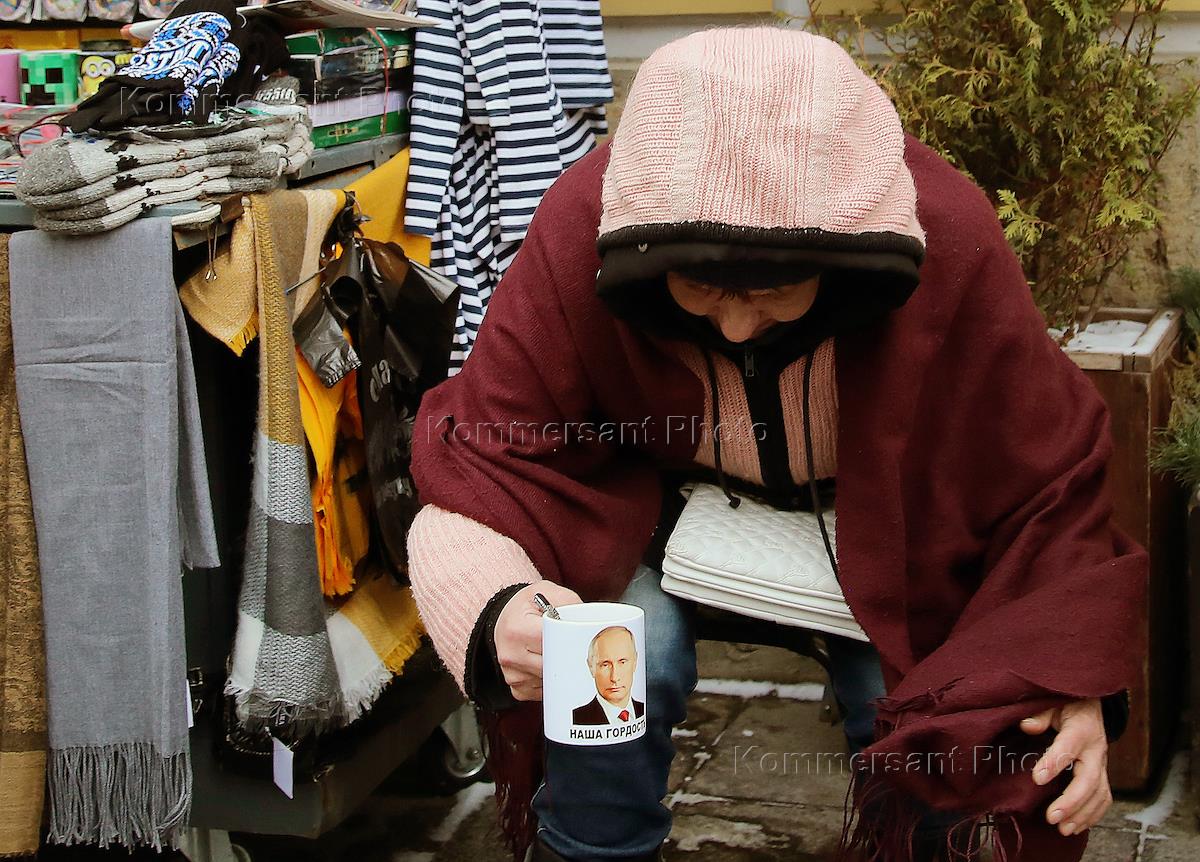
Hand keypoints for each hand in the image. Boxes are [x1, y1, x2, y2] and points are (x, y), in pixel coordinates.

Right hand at [493, 581, 582, 701]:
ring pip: (550, 681)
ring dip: (560, 671)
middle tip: (576, 648)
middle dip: (568, 659)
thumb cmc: (527, 605)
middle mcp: (510, 654)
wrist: (505, 616)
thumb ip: (569, 604)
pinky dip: (551, 682)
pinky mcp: (516, 687)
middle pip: (553, 666)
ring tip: (559, 653)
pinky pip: (542, 692)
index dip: (569, 642)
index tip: (580, 641)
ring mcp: (512, 674)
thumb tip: (590, 623)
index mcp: (517, 629)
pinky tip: (549, 665)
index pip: (552, 644)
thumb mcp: (547, 591)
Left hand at [1020, 699, 1110, 836]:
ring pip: (1099, 794)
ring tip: (1062, 829)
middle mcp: (1095, 750)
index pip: (1067, 748)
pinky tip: (1076, 826)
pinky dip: (1093, 815)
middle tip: (1051, 817)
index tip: (1037, 778)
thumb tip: (1026, 725)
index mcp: (1080, 729)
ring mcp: (1102, 765)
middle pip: (1088, 780)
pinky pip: (1103, 798)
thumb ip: (1040, 715)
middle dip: (1071, 801)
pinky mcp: (1103, 775)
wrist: (1092, 706)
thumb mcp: (1053, 703)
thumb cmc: (1067, 705)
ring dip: (1082, 814)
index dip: (1053, 763)